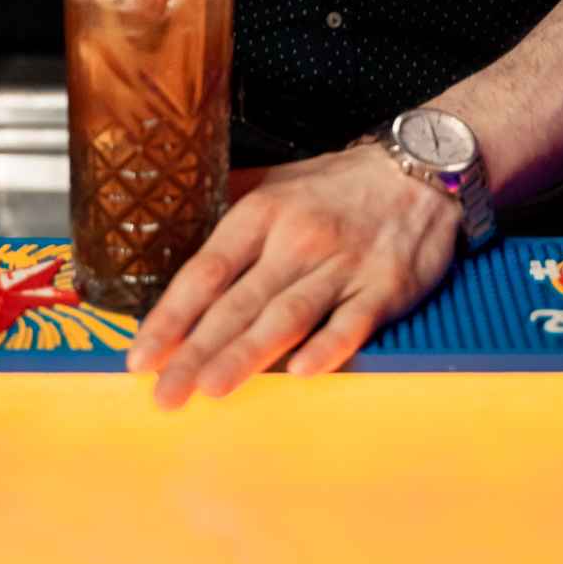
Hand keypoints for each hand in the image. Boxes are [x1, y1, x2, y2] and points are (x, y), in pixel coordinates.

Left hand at [125, 146, 459, 408]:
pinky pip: (352, 322)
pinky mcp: (384, 287)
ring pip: (287, 315)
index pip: (206, 271)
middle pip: (238, 302)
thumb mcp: (276, 180)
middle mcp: (297, 239)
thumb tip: (174, 229)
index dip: (171, 315)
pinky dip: (327, 348)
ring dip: (248, 354)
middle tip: (165, 393)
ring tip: (213, 388)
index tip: (141, 355)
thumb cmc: (341, 184)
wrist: (420, 170)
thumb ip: (228, 206)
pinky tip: (301, 373)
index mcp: (263, 214)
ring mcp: (342, 265)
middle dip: (197, 352)